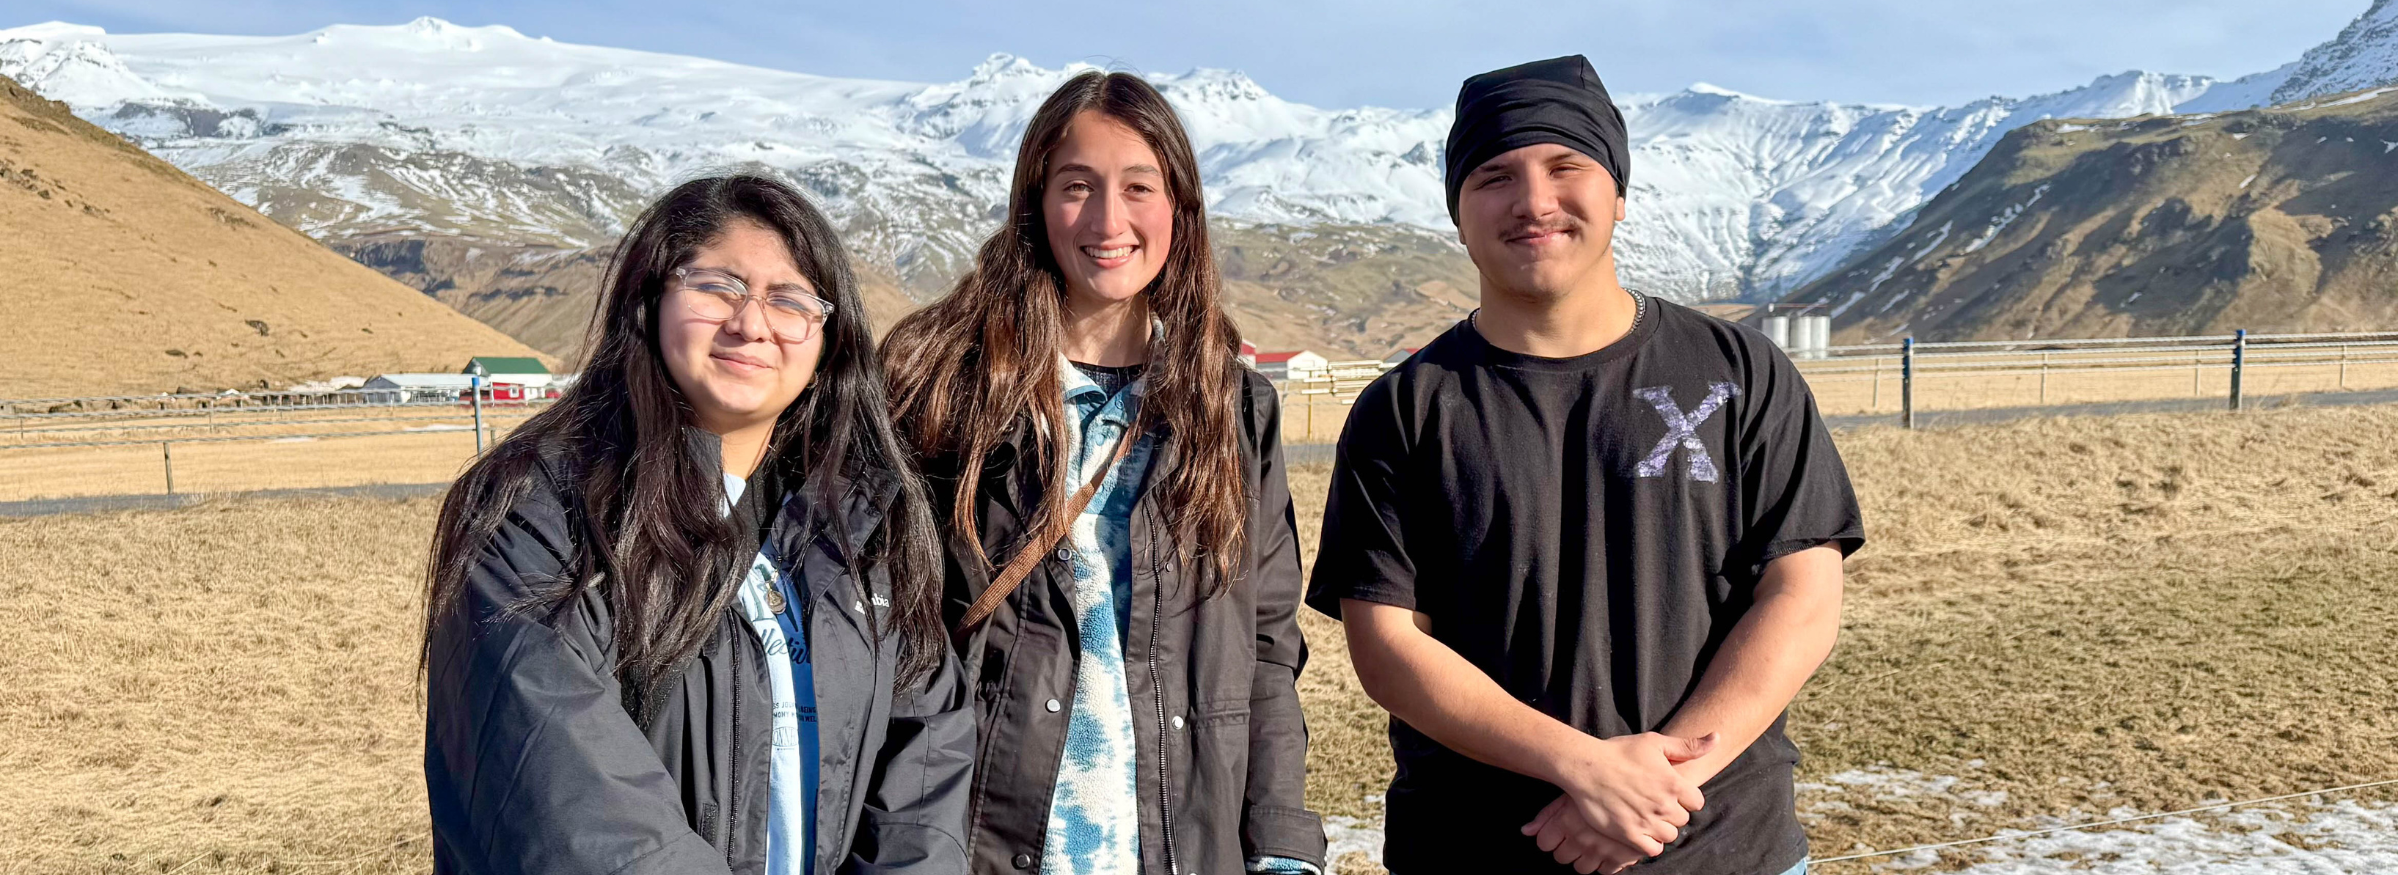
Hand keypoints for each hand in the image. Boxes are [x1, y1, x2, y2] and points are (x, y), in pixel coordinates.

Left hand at [1522, 795, 1644, 873]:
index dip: (1548, 838)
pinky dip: (1604, 863)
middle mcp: (1582, 838)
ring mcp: (1601, 850)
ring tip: (1590, 843)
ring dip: (1584, 858)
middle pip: (1561, 857)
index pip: (1544, 843)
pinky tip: (1606, 849)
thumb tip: (1526, 831)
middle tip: (1574, 837)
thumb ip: (1547, 815)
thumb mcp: (1572, 794)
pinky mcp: (1621, 858)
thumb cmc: (1603, 787)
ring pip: (1581, 868)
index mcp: (1567, 821)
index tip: (1556, 833)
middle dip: (1566, 848)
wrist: (1643, 789)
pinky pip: (1605, 871)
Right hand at [1538, 732, 1715, 857]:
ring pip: (1669, 836)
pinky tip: (1640, 831)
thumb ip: (1688, 745)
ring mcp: (1647, 821)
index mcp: (1674, 783)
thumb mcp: (1655, 742)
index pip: (1696, 802)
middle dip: (1671, 813)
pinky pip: (1652, 850)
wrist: (1585, 766)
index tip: (1669, 793)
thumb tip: (1717, 738)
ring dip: (1661, 828)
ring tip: (1646, 817)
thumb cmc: (1619, 752)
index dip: (1684, 798)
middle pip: (1682, 820)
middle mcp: (1663, 805)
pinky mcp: (1629, 834)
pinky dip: (1649, 844)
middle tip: (1654, 804)